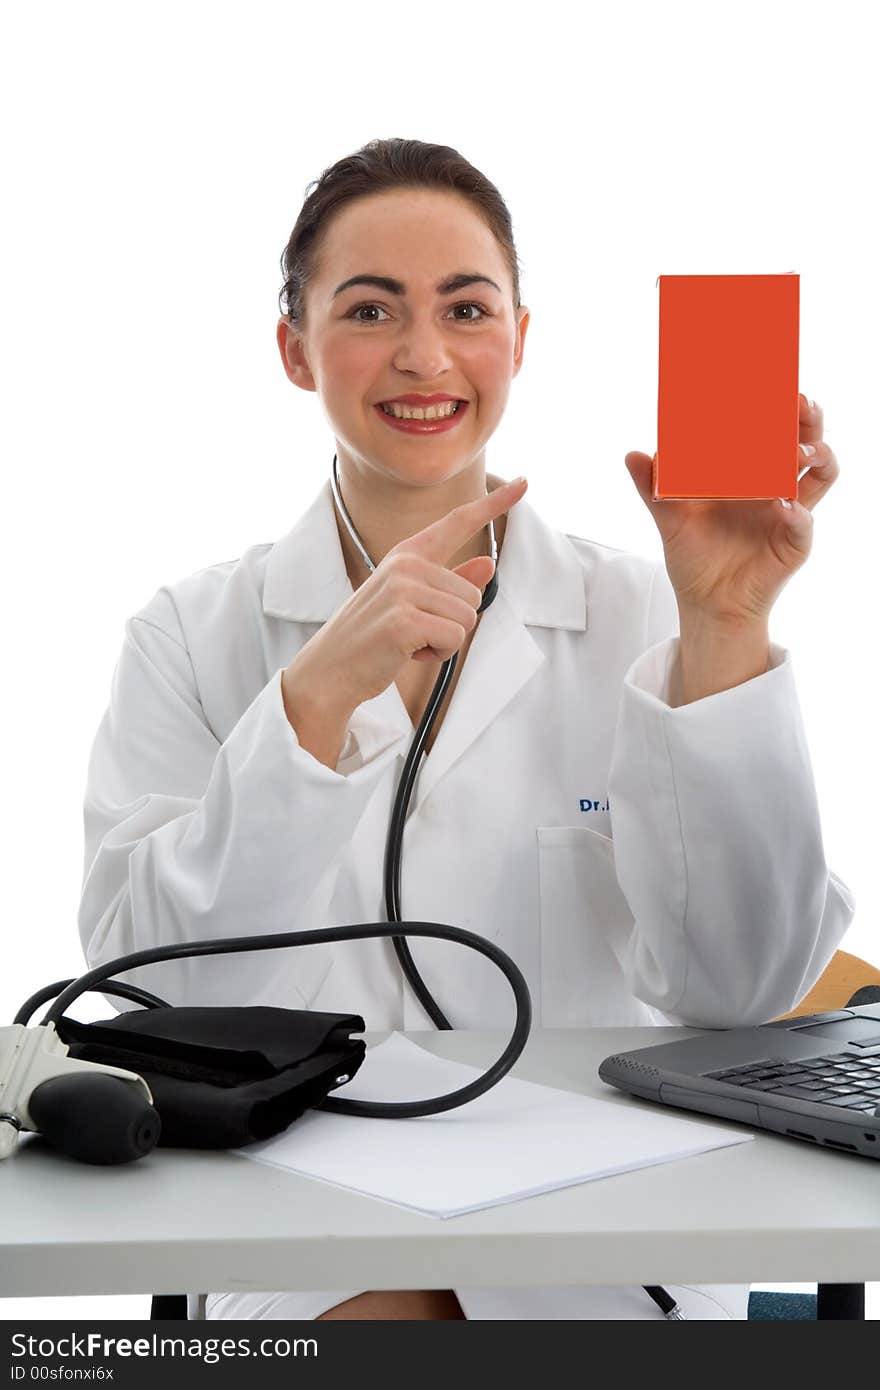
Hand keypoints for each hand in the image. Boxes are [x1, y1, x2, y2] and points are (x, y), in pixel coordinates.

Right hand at [283, 477, 528, 715]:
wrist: (331, 668)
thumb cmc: (374, 635)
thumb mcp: (413, 601)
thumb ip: (452, 582)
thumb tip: (489, 564)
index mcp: (408, 553)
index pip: (458, 521)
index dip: (495, 503)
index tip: (525, 482)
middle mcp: (406, 563)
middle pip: (474, 593)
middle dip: (452, 623)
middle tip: (413, 632)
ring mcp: (403, 589)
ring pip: (468, 617)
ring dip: (445, 641)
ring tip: (410, 642)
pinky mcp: (404, 620)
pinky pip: (455, 637)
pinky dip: (439, 654)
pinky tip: (408, 653)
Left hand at [623, 395, 839, 624]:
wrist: (706, 603)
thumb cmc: (694, 556)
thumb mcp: (669, 519)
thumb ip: (653, 488)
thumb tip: (633, 454)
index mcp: (751, 471)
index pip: (772, 429)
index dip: (776, 405)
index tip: (769, 381)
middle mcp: (777, 485)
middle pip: (807, 440)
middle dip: (808, 418)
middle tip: (799, 399)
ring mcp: (790, 511)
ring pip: (821, 473)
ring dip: (818, 455)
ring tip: (800, 450)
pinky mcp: (795, 543)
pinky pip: (804, 523)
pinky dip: (798, 512)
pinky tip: (784, 504)